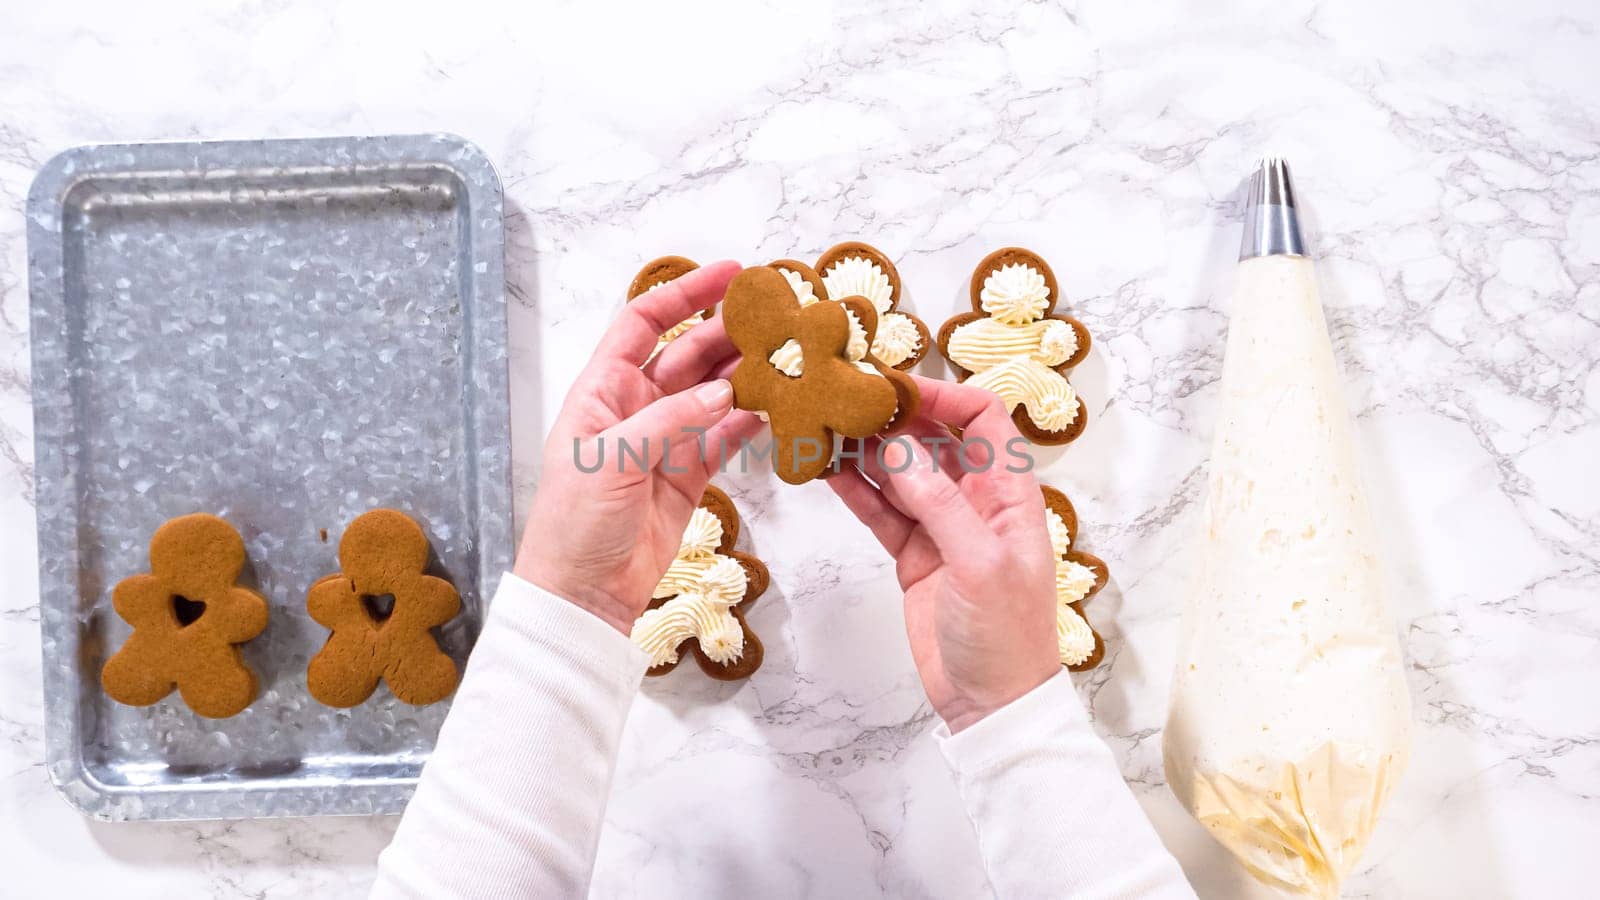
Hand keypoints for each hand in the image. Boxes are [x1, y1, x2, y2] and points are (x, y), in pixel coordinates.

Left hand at [515, 262, 762, 633]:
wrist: (582, 592)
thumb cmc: (575, 523)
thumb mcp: (613, 460)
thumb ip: (670, 419)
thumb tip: (724, 390)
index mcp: (602, 390)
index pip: (643, 324)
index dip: (682, 295)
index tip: (727, 274)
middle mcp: (635, 407)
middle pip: (687, 353)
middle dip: (728, 331)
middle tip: (775, 316)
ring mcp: (666, 440)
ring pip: (714, 392)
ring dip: (746, 373)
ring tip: (787, 355)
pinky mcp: (690, 474)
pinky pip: (727, 435)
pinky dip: (752, 419)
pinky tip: (779, 404)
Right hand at [829, 378, 1059, 732]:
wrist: (991, 704)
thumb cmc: (1006, 636)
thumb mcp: (979, 564)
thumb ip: (939, 503)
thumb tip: (900, 447)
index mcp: (1010, 495)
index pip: (983, 420)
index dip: (944, 397)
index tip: (895, 387)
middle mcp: (977, 502)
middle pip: (934, 440)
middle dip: (893, 417)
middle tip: (846, 398)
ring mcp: (943, 527)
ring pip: (900, 472)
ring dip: (867, 450)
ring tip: (825, 427)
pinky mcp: (914, 554)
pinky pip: (882, 510)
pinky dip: (855, 490)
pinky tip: (826, 470)